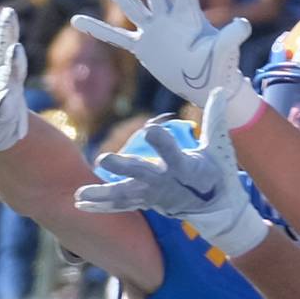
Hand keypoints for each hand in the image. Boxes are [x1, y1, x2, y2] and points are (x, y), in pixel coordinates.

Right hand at [0, 0, 28, 168]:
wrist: (2, 117)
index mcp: (1, 110)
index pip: (5, 105)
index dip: (7, 98)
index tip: (9, 96)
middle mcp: (8, 86)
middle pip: (13, 72)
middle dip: (13, 61)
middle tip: (15, 47)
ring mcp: (3, 66)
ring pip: (6, 45)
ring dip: (7, 31)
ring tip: (7, 13)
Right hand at [71, 0, 261, 129]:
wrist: (207, 84)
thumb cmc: (220, 66)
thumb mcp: (226, 51)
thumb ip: (232, 36)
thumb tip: (244, 25)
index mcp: (188, 16)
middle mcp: (168, 18)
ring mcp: (153, 31)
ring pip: (131, 7)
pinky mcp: (143, 47)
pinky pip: (116, 38)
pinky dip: (98, 30)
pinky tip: (78, 19)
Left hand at [75, 87, 267, 257]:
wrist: (216, 209)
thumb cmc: (217, 172)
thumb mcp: (219, 148)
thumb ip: (215, 120)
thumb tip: (220, 89)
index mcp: (186, 168)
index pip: (173, 153)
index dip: (162, 142)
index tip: (150, 129)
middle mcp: (167, 183)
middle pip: (142, 175)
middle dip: (123, 167)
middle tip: (105, 159)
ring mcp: (154, 196)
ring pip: (126, 195)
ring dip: (103, 194)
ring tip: (80, 193)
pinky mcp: (145, 202)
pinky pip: (121, 205)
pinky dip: (101, 206)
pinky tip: (79, 204)